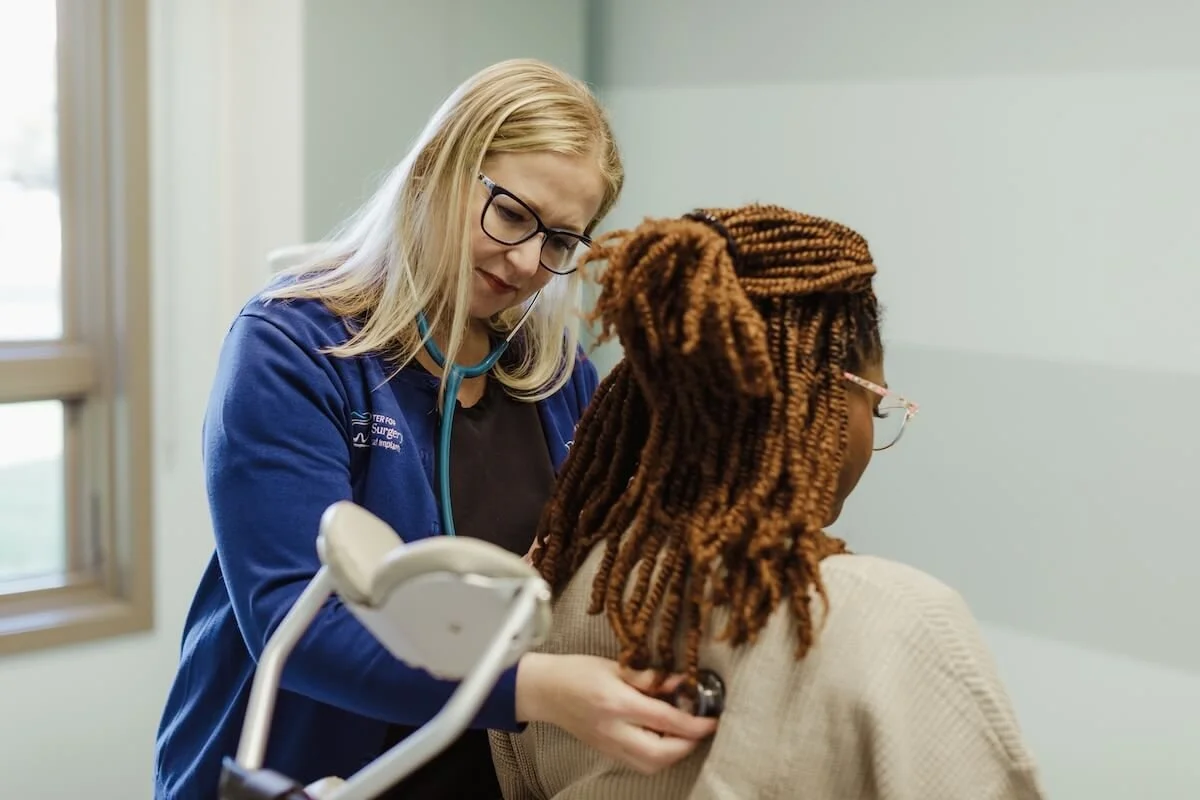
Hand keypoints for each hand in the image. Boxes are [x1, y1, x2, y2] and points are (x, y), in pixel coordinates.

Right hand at [515, 653, 717, 774]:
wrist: (546, 690)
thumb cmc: (579, 671)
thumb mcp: (617, 666)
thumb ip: (651, 677)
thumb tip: (684, 682)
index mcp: (618, 703)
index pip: (666, 720)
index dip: (695, 723)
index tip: (713, 719)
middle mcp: (615, 730)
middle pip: (660, 754)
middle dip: (688, 745)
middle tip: (701, 727)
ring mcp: (609, 745)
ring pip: (651, 765)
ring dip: (674, 753)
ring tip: (684, 733)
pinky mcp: (606, 752)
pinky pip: (640, 764)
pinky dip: (659, 756)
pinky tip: (664, 739)